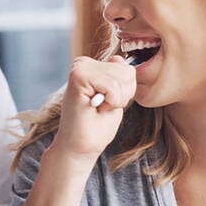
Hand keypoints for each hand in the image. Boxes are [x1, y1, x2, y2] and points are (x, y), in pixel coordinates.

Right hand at [53, 55, 135, 169]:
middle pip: (127, 72)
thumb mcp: (115, 98)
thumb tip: (117, 58)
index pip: (127, 70)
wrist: (79, 148)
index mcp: (92, 67)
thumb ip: (117, 77)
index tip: (106, 104)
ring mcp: (80, 67)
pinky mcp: (78, 76)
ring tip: (98, 108)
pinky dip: (111, 101)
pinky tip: (94, 107)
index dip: (124, 93)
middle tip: (101, 108)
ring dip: (116, 100)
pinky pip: (113, 86)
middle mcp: (84, 63)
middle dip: (122, 95)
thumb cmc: (96, 127)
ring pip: (122, 78)